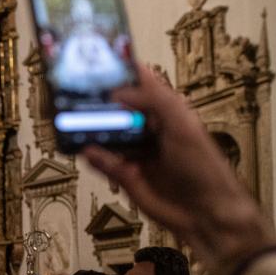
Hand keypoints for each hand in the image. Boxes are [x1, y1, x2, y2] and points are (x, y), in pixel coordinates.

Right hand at [82, 65, 274, 274]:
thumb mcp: (182, 124)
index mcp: (165, 111)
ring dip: (91, 130)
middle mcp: (148, 129)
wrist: (204, 212)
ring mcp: (135, 153)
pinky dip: (93, 157)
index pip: (140, 85)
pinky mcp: (125, 176)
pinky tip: (85, 149)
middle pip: (117, 110)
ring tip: (71, 119)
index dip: (121, 73)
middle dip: (99, 102)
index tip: (98, 62)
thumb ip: (154, 101)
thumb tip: (120, 92)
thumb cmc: (203, 167)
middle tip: (75, 92)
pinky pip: (103, 163)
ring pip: (106, 136)